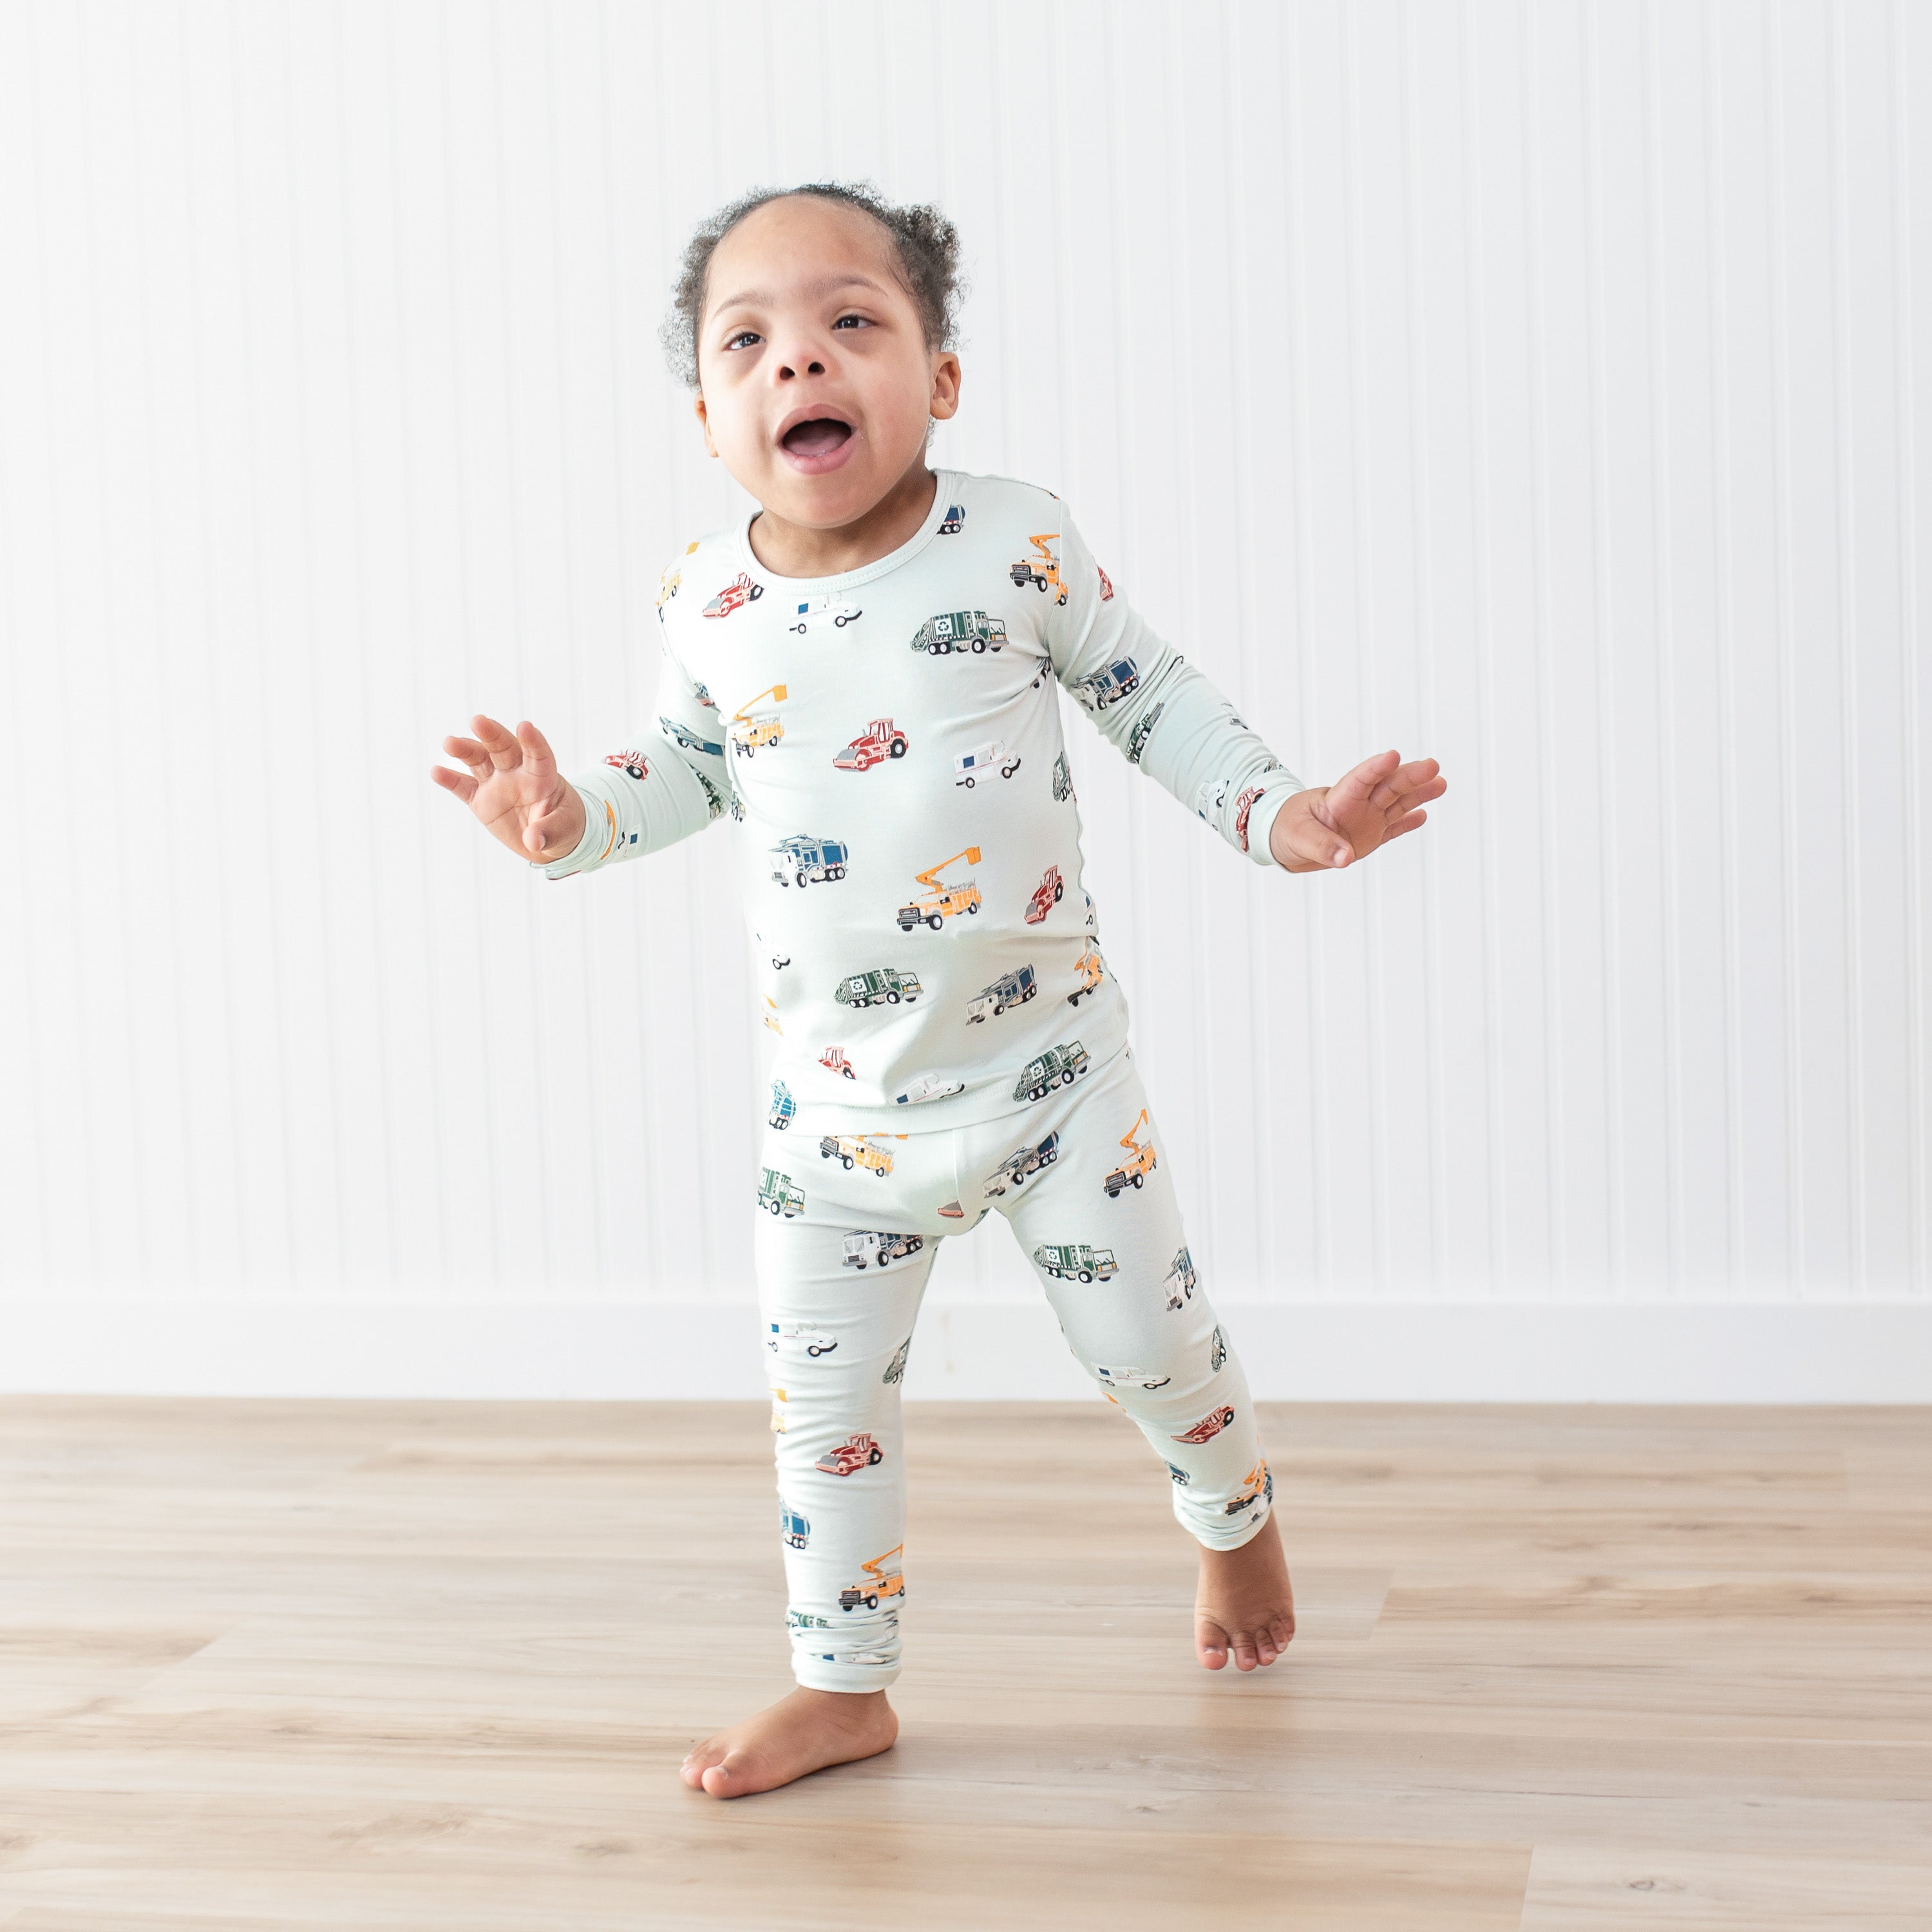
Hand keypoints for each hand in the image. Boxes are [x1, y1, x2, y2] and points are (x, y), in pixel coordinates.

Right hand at [430, 714, 587, 862]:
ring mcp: (497, 783)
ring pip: (480, 760)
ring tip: (449, 743)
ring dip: (465, 749)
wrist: (548, 840)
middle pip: (503, 748)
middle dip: (491, 734)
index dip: (532, 740)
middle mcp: (517, 773)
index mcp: (543, 776)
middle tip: (478, 720)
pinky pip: (464, 787)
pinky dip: (451, 779)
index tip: (525, 727)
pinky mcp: (481, 800)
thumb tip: (533, 840)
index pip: (538, 754)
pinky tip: (437, 772)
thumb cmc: (564, 826)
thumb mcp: (565, 831)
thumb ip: (550, 832)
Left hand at [1268, 750, 1444, 872]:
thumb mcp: (1297, 837)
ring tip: (1441, 783)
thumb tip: (1346, 858)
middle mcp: (1357, 805)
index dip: (1376, 768)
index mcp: (1338, 798)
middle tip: (1432, 766)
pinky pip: (1392, 828)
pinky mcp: (1370, 836)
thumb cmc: (1287, 829)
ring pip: (1397, 803)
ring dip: (1418, 794)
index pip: (1360, 779)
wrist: (1286, 841)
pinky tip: (1424, 815)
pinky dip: (1407, 823)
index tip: (1393, 756)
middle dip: (1409, 776)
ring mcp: (1366, 819)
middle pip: (1387, 787)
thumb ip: (1322, 846)